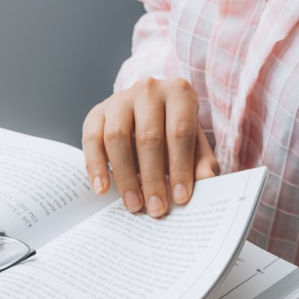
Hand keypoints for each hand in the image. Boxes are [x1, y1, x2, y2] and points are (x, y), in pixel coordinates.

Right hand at [82, 77, 219, 216]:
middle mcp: (148, 90)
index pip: (180, 132)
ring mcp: (118, 100)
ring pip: (117, 138)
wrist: (144, 112)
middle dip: (152, 178)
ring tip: (134, 204)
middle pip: (148, 137)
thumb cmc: (172, 130)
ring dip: (125, 177)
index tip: (180, 198)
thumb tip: (207, 180)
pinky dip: (96, 167)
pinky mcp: (95, 113)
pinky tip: (103, 189)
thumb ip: (200, 160)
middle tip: (156, 208)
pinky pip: (92, 141)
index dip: (180, 167)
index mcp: (178, 92)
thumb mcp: (193, 142)